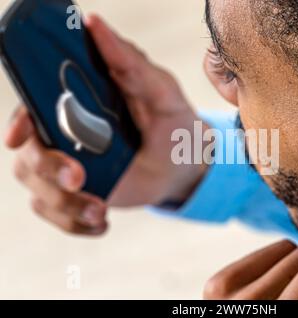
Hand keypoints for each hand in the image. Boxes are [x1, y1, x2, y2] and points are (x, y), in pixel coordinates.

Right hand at [4, 15, 206, 234]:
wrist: (184, 163)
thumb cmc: (173, 120)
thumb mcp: (159, 90)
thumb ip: (128, 61)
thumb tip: (93, 23)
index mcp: (78, 103)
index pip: (33, 107)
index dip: (20, 121)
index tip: (22, 135)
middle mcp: (66, 133)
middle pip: (30, 153)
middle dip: (48, 170)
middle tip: (78, 179)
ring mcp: (70, 165)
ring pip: (39, 188)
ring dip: (64, 205)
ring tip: (99, 211)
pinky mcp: (79, 194)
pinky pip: (57, 213)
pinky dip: (74, 223)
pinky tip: (100, 222)